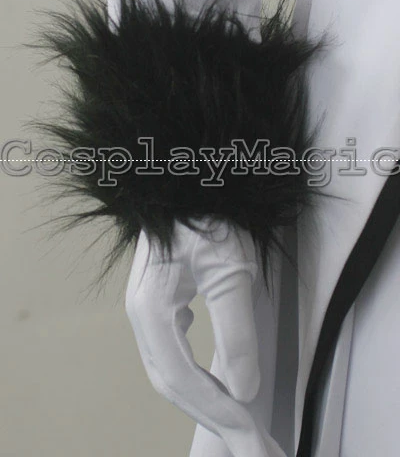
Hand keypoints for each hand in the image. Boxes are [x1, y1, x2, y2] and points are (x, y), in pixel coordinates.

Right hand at [124, 219, 286, 456]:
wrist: (189, 179)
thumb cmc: (208, 212)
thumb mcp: (231, 270)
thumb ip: (236, 331)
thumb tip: (243, 388)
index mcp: (151, 307)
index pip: (182, 376)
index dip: (217, 410)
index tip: (249, 435)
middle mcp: (142, 312)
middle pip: (171, 380)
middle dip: (212, 415)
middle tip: (250, 445)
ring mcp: (148, 306)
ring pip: (170, 369)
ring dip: (204, 399)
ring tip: (238, 424)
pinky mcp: (160, 300)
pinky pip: (173, 350)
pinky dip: (195, 375)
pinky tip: (215, 382)